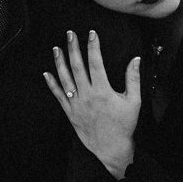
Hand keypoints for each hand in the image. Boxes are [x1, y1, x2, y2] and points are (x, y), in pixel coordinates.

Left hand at [43, 30, 139, 178]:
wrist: (111, 147)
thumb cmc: (124, 124)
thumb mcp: (134, 101)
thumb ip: (133, 78)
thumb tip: (135, 59)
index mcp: (103, 91)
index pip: (96, 63)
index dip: (93, 46)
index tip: (92, 34)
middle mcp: (87, 95)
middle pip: (77, 67)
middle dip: (73, 48)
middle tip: (70, 34)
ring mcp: (76, 104)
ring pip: (65, 79)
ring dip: (60, 62)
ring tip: (57, 48)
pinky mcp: (70, 112)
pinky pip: (58, 96)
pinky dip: (52, 84)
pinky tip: (47, 73)